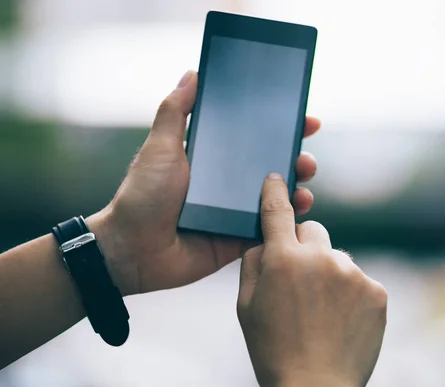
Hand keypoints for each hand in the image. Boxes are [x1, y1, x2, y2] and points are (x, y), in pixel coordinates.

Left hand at [87, 71, 321, 294]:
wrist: (131, 250)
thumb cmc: (141, 197)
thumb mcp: (159, 148)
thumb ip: (175, 111)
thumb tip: (192, 73)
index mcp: (212, 160)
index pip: (253, 139)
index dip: (279, 129)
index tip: (303, 119)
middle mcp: (227, 185)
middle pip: (271, 167)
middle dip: (295, 158)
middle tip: (307, 156)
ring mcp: (235, 213)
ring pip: (276, 198)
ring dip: (296, 188)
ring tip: (305, 180)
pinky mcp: (237, 240)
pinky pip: (269, 229)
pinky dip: (286, 222)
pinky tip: (300, 212)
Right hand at [237, 174, 387, 386]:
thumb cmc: (273, 349)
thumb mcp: (246, 306)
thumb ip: (253, 264)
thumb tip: (265, 242)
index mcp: (283, 259)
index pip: (278, 211)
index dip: (275, 191)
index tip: (277, 177)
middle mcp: (321, 258)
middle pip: (313, 231)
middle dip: (304, 247)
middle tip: (299, 280)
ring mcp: (352, 273)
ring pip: (337, 257)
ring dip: (328, 273)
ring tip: (321, 311)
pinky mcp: (376, 290)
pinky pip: (358, 279)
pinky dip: (350, 293)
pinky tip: (340, 319)